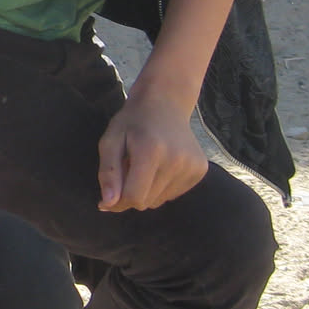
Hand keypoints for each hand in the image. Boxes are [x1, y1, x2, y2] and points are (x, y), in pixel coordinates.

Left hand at [96, 91, 207, 211]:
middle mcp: (177, 160)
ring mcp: (192, 166)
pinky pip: (172, 195)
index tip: (110, 194)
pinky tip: (160, 166)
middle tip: (128, 171)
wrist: (166, 103)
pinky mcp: (200, 170)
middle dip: (131, 194)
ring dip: (147, 191)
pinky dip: (161, 187)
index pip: (134, 197)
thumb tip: (108, 205)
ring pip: (159, 201)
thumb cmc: (133, 122)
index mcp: (151, 151)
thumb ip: (108, 173)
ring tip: (145, 166)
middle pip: (146, 202)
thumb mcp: (110, 141)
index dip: (118, 201)